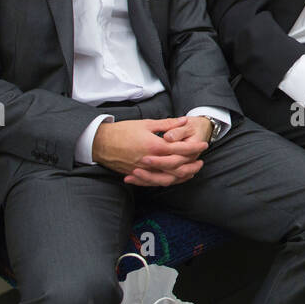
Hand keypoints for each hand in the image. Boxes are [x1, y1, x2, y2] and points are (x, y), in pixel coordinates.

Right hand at [93, 118, 207, 186]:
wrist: (100, 143)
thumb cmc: (122, 131)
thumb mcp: (146, 124)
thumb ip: (167, 124)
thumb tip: (184, 121)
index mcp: (155, 146)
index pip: (181, 149)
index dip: (194, 147)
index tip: (204, 145)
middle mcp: (151, 161)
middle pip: (178, 166)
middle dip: (192, 164)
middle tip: (201, 161)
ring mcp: (144, 170)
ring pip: (168, 178)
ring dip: (182, 176)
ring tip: (191, 172)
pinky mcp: (137, 175)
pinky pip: (155, 182)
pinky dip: (167, 181)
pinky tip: (174, 179)